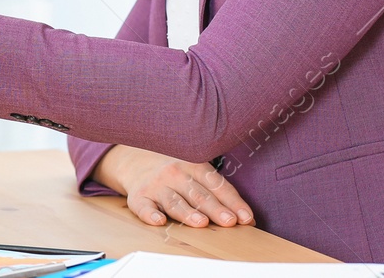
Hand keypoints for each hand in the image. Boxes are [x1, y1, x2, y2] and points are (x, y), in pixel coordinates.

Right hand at [95, 144, 253, 228]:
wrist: (135, 160)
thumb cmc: (176, 173)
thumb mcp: (196, 172)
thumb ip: (219, 192)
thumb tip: (248, 219)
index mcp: (193, 165)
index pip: (216, 184)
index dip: (232, 201)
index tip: (246, 217)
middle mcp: (175, 173)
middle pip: (198, 194)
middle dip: (215, 209)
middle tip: (229, 221)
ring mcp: (156, 185)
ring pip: (174, 201)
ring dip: (188, 212)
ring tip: (201, 223)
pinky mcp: (139, 196)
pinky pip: (144, 207)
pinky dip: (150, 214)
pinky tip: (159, 221)